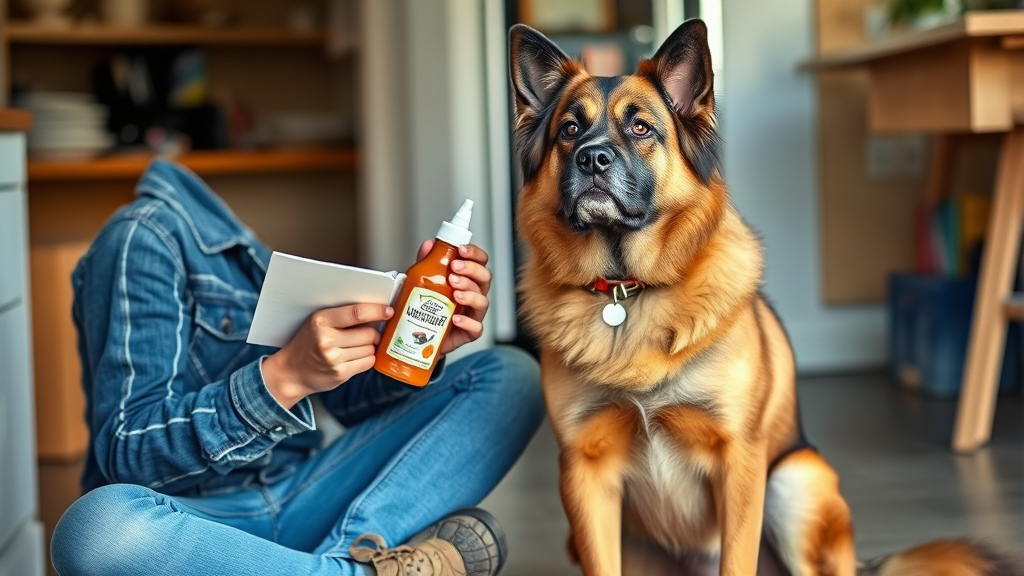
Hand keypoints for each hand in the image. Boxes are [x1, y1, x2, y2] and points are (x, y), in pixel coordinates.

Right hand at [262, 303, 393, 408]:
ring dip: (369, 347)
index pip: (357, 313)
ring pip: (370, 349)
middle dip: (373, 333)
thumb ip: (343, 317)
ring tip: (356, 346)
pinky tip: (355, 356)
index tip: (388, 311)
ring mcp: (334, 359)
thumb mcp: (318, 323)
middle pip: (368, 333)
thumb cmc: (308, 343)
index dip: (377, 311)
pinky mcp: (340, 374)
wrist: (292, 371)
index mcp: (321, 321)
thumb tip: (376, 313)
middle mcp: (326, 340)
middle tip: (366, 333)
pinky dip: (367, 358)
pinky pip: (368, 362)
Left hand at [416, 240, 490, 355]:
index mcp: (467, 279)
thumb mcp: (424, 280)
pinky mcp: (469, 332)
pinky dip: (467, 322)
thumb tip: (429, 244)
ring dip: (470, 294)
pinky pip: (476, 328)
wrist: (421, 335)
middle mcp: (474, 294)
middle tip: (454, 269)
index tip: (461, 250)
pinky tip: (455, 318)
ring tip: (455, 293)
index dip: (474, 253)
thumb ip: (427, 262)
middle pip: (485, 278)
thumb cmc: (427, 306)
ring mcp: (473, 314)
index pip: (480, 261)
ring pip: (483, 301)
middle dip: (471, 271)